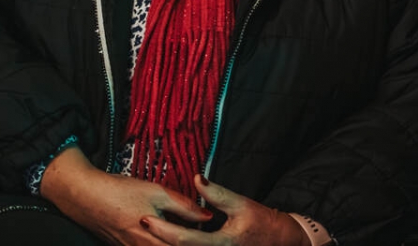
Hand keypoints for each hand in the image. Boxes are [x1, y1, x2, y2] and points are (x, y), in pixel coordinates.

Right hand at [40, 148, 212, 245]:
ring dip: (172, 244)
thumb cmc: (120, 191)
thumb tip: (207, 216)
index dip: (198, 244)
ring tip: (184, 239)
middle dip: (187, 245)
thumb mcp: (156, 192)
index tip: (214, 240)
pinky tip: (161, 237)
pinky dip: (158, 245)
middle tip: (204, 240)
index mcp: (153, 238)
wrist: (84, 196)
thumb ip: (183, 206)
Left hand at [143, 175, 310, 245]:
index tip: (145, 218)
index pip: (184, 239)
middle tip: (137, 224)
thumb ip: (218, 194)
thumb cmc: (262, 222)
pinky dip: (176, 245)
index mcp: (220, 244)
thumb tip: (198, 178)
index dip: (163, 229)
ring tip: (145, 231)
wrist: (279, 242)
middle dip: (156, 240)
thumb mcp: (241, 204)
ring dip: (163, 244)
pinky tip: (164, 238)